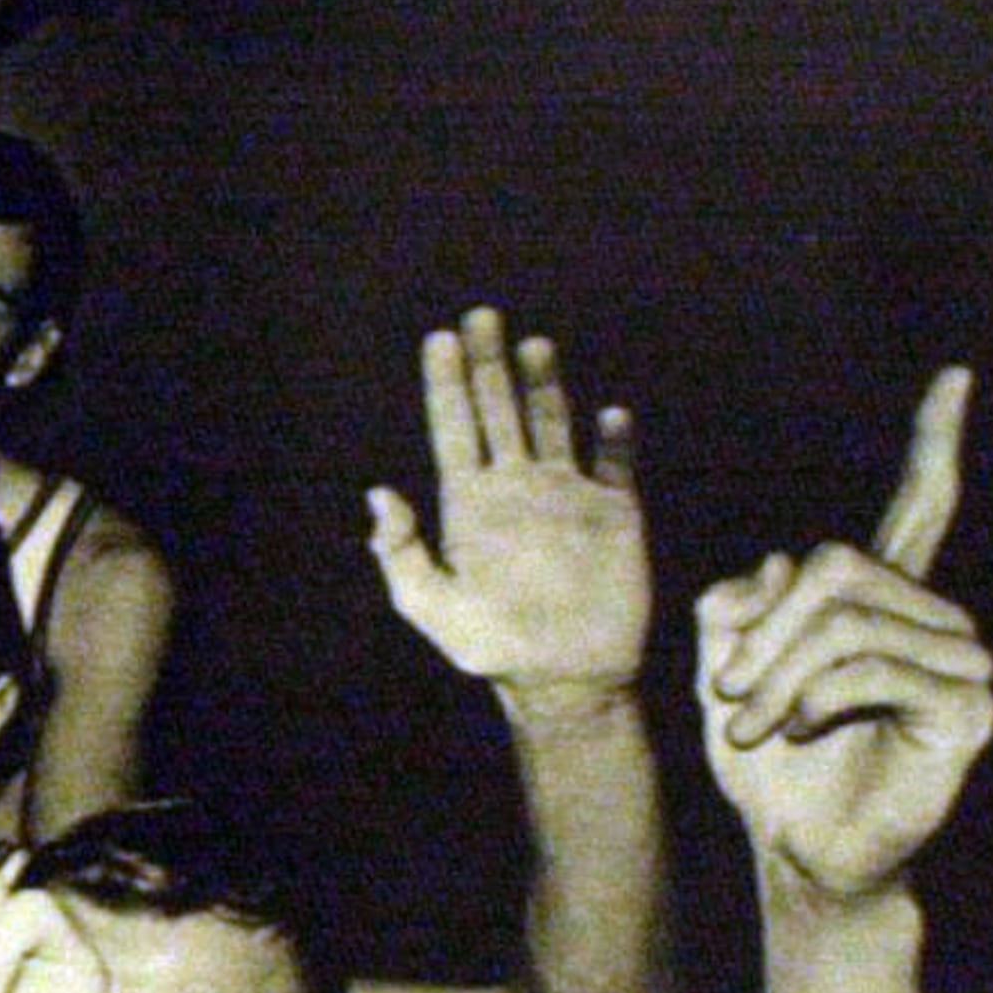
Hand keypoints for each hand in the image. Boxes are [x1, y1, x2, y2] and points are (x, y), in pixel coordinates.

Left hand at [366, 308, 649, 698]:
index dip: (444, 383)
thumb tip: (378, 494)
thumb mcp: (430, 607)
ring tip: (532, 343)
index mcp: (468, 503)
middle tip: (481, 315)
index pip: (453, 428)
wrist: (563, 677)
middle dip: (488, 363)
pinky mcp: (614, 513)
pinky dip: (613, 438)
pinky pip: (614, 464)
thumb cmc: (490, 647)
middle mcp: (514, 488)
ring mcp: (565, 495)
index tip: (439, 338)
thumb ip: (401, 553)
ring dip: (544, 384)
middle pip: (499, 410)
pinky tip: (609, 413)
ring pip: (552, 422)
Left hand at [695, 369, 992, 906]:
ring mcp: (962, 659)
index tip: (953, 377)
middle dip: (763, 632)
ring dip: (779, 676)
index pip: (918, 506)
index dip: (932, 444)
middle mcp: (933, 617)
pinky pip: (874, 669)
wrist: (795, 847)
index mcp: (879, 599)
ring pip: (848, 621)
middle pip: (838, 568)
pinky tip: (803, 731)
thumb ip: (737, 608)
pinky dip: (816, 699)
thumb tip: (782, 562)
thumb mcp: (723, 670)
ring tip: (753, 724)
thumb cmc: (765, 762)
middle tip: (728, 697)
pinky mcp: (969, 706)